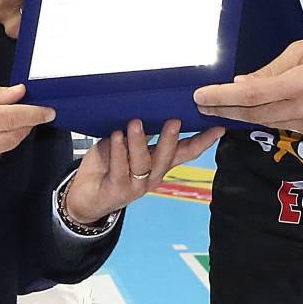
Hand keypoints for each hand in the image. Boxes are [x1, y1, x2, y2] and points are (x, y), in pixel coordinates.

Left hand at [65, 119, 223, 224]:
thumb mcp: (128, 145)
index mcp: (159, 164)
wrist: (84, 196)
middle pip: (167, 158)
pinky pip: (119, 168)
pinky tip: (117, 136)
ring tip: (135, 123)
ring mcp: (135, 186)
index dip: (203, 141)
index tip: (218, 127)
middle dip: (172, 140)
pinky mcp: (117, 190)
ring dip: (139, 142)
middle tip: (175, 121)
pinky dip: (118, 151)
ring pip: (143, 163)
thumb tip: (154, 107)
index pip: (186, 152)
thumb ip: (142, 132)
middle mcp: (152, 176)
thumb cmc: (108, 165)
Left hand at [193, 30, 302, 139]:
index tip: (200, 97)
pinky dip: (273, 118)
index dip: (223, 98)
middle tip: (204, 106)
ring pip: (272, 123)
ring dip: (247, 117)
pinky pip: (290, 127)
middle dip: (227, 111)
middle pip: (257, 115)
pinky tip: (259, 111)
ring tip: (225, 109)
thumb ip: (271, 70)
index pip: (252, 95)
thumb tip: (241, 85)